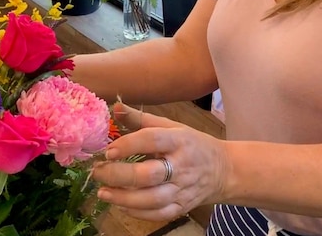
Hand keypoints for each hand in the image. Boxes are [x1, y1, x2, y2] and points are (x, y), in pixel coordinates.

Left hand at [91, 103, 228, 220]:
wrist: (223, 170)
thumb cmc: (192, 144)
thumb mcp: (171, 126)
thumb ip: (141, 119)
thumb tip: (114, 108)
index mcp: (180, 140)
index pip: (153, 140)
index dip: (129, 144)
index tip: (108, 150)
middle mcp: (182, 166)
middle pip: (149, 175)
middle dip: (119, 175)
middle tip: (98, 171)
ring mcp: (183, 190)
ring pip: (151, 199)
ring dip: (123, 198)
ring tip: (103, 192)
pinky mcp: (182, 207)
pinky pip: (158, 214)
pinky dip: (137, 212)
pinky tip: (120, 204)